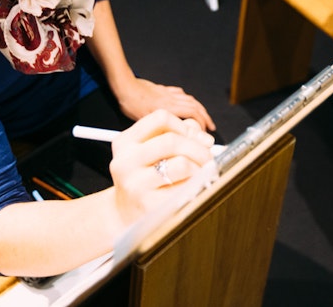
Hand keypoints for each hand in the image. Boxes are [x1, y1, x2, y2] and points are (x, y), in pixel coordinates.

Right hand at [108, 110, 215, 224]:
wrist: (126, 214)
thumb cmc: (144, 178)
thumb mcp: (150, 151)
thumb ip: (177, 135)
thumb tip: (204, 138)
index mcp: (125, 142)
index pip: (160, 118)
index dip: (184, 126)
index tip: (195, 138)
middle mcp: (125, 162)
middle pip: (173, 140)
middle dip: (199, 148)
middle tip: (208, 158)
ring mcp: (136, 185)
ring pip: (182, 164)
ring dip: (200, 169)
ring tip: (201, 175)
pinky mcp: (150, 206)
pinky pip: (186, 189)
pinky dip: (196, 187)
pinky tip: (193, 190)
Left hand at [114, 77, 215, 131]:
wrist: (124, 86)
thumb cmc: (130, 102)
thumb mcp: (143, 120)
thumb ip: (156, 129)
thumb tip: (164, 141)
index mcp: (168, 108)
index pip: (192, 114)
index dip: (201, 123)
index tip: (204, 132)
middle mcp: (171, 99)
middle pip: (195, 106)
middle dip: (205, 117)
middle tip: (210, 127)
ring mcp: (167, 93)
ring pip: (189, 99)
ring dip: (199, 108)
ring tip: (203, 116)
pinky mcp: (162, 89)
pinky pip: (179, 93)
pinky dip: (186, 98)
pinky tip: (186, 101)